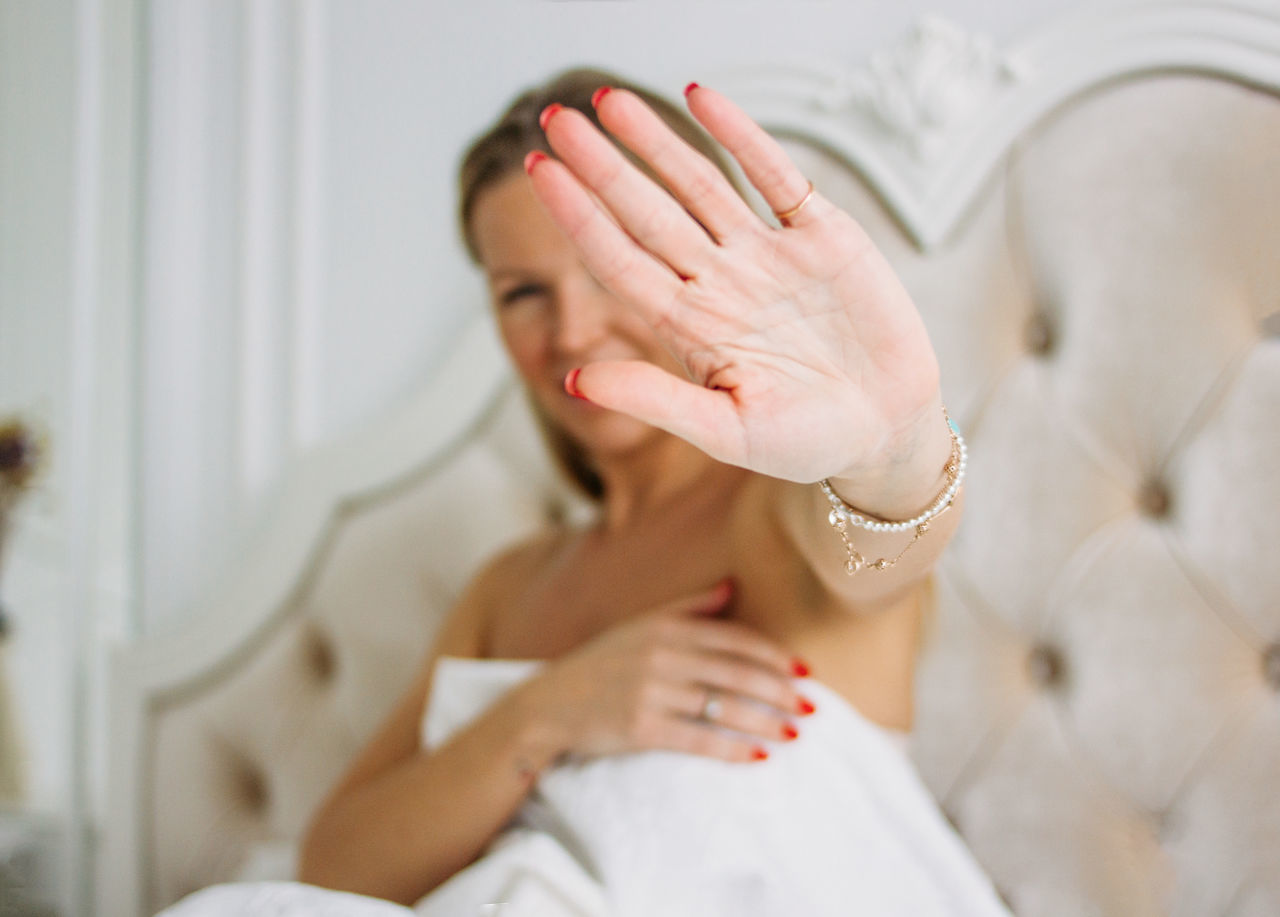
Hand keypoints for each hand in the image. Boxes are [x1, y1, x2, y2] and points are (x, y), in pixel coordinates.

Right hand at [526, 581, 811, 763]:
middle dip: (780, 690)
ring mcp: (650, 692)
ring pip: (724, 706)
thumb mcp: (641, 626)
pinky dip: (733, 748)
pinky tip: (760, 755)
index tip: (803, 670)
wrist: (547, 705)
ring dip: (766, 720)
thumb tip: (732, 586)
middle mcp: (661, 656)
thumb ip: (689, 608)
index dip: (773, 655)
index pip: (735, 639)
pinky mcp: (641, 728)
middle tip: (811, 705)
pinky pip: (699, 739)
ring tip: (795, 732)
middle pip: (737, 673)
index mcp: (665, 627)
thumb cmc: (600, 664)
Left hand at [529, 85, 945, 491]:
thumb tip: (572, 383)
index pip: (618, 258)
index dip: (578, 215)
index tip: (539, 172)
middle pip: (647, 211)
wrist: (889, 432)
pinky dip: (742, 136)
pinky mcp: (822, 236)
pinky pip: (775, 175)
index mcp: (690, 326)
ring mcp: (767, 254)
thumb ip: (654, 401)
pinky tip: (701, 98)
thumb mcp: (726, 432)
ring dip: (656, 142)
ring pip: (701, 184)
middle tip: (555, 118)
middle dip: (603, 165)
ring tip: (610, 101)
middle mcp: (719, 281)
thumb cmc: (807, 442)